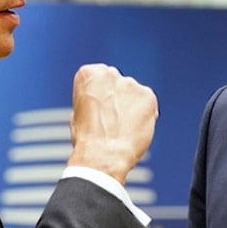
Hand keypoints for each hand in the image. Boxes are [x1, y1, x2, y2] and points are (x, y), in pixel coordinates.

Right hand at [67, 64, 157, 184]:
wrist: (104, 154)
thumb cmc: (87, 138)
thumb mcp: (78, 113)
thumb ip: (92, 100)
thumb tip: (103, 103)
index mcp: (89, 74)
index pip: (98, 77)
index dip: (99, 96)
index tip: (98, 110)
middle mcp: (110, 73)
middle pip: (117, 84)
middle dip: (117, 99)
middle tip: (112, 121)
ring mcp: (131, 84)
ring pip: (133, 94)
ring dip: (130, 107)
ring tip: (123, 129)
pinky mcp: (148, 96)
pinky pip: (148, 103)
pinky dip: (145, 115)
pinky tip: (134, 129)